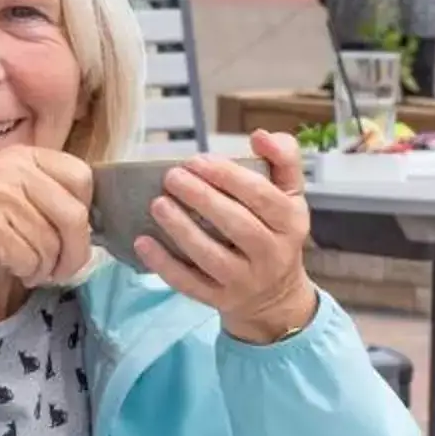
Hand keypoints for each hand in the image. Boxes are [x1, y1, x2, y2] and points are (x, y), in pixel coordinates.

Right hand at [0, 148, 93, 324]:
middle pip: (74, 216)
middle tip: (62, 268)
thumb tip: (91, 223)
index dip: (85, 211)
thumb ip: (45, 193)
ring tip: (29, 267)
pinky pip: (29, 257)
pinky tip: (15, 269)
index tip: (74, 233)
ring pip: (51, 243)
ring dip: (46, 266)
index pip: (82, 178)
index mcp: (25, 155)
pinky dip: (28, 271)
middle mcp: (13, 169)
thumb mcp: (8, 187)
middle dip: (75, 252)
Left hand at [133, 131, 320, 344]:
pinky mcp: (221, 300)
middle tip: (172, 176)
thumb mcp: (290, 194)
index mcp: (291, 223)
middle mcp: (272, 254)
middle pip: (236, 225)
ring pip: (211, 256)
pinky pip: (189, 284)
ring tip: (158, 203)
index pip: (261, 196)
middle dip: (201, 198)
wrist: (276, 294)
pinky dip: (164, 264)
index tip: (198, 160)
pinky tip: (143, 241)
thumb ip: (282, 158)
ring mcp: (246, 281)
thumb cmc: (276, 230)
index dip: (228, 176)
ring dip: (181, 229)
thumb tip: (261, 135)